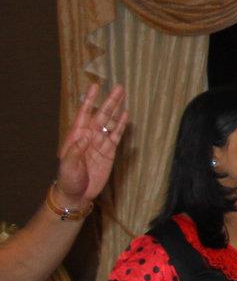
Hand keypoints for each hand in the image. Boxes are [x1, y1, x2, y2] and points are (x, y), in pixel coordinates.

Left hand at [53, 84, 129, 207]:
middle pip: (101, 115)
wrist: (77, 194)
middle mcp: (89, 136)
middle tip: (119, 88)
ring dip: (117, 110)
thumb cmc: (68, 179)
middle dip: (110, 101)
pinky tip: (126, 116)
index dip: (90, 100)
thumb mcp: (68, 165)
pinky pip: (116, 136)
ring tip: (124, 97)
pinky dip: (122, 126)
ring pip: (110, 123)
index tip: (96, 87)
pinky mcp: (109, 152)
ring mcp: (100, 143)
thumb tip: (86, 135)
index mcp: (76, 136)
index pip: (84, 114)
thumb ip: (76, 149)